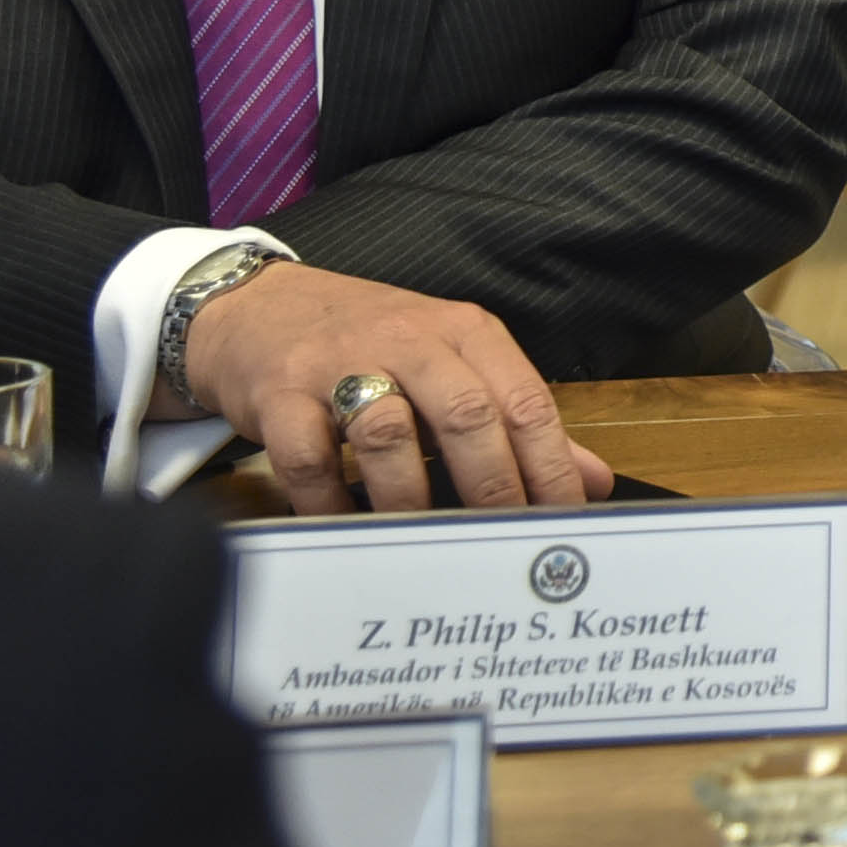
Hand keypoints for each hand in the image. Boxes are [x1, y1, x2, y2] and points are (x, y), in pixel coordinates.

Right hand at [180, 262, 615, 514]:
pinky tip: (346, 527)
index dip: (552, 465)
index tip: (564, 519)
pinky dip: (329, 502)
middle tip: (503, 540)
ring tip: (424, 541)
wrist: (255, 305)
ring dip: (411, 496)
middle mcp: (409, 339)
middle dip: (494, 485)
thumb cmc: (367, 340)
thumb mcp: (451, 360)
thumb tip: (590, 478)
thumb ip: (518, 419)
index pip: (524, 400)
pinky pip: (309, 457)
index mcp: (463, 333)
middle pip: (467, 413)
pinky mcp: (279, 393)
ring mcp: (339, 364)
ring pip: (390, 431)